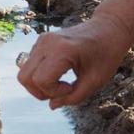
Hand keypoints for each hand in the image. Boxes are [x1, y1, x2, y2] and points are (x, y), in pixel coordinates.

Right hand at [16, 14, 133, 109]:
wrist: (109, 28)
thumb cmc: (106, 54)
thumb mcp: (95, 81)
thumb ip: (74, 97)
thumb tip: (52, 105)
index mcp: (62, 50)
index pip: (41, 80)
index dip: (54, 92)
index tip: (71, 88)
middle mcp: (47, 43)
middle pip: (25, 77)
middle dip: (40, 92)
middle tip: (63, 90)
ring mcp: (42, 40)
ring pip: (24, 72)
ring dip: (40, 85)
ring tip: (61, 84)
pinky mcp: (41, 41)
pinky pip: (30, 65)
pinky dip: (40, 76)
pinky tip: (58, 74)